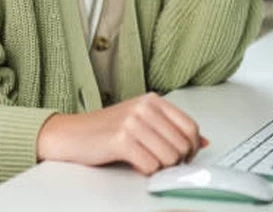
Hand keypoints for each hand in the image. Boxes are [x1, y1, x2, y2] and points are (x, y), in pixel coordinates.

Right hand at [36, 92, 208, 174]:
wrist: (68, 134)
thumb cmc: (104, 130)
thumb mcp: (140, 122)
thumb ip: (170, 129)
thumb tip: (203, 142)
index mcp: (153, 100)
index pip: (191, 127)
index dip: (191, 148)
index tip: (183, 157)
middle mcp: (144, 107)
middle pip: (182, 145)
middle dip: (175, 161)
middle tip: (159, 163)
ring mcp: (132, 122)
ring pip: (169, 157)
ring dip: (160, 167)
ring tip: (145, 162)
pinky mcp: (121, 139)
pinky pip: (150, 165)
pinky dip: (146, 171)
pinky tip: (134, 164)